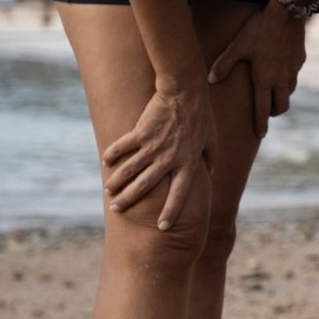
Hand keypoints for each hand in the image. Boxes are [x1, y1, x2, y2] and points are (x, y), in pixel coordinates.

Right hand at [102, 81, 216, 229]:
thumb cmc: (201, 116)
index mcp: (189, 162)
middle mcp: (170, 158)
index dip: (171, 211)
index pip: (180, 193)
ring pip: (130, 170)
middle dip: (130, 200)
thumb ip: (212, 158)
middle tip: (117, 209)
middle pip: (146, 186)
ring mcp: (154, 146)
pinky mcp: (140, 133)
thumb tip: (212, 173)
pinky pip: (122, 148)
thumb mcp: (212, 139)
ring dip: (117, 183)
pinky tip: (105, 162)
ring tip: (109, 192)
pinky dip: (112, 155)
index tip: (163, 228)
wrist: (185, 91)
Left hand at [208, 0, 308, 137]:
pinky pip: (295, 75)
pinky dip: (288, 79)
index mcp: (264, 79)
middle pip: (281, 106)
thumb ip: (224, 64)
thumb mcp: (237, 46)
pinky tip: (282, 70)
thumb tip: (211, 80)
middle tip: (266, 112)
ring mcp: (293, 70)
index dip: (261, 124)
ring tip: (273, 92)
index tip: (261, 135)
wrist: (287, 13)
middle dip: (273, 112)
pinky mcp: (300, 59)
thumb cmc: (259, 29)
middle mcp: (281, 79)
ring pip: (289, 92)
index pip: (262, 109)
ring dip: (281, 96)